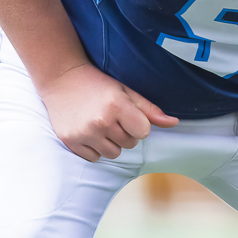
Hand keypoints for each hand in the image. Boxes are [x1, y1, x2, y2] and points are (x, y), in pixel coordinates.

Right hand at [39, 62, 178, 161]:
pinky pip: (94, 158)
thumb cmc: (98, 84)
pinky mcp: (71, 142)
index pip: (143, 132)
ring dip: (111, 143)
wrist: (62, 80)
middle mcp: (101, 121)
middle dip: (125, 133)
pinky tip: (89, 131)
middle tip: (112, 117)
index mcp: (117, 105)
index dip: (138, 124)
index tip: (128, 114)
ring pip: (113, 154)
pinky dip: (95, 148)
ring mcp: (84, 133)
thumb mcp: (126, 91)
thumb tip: (174, 123)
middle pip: (130, 144)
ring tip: (102, 124)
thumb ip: (150, 110)